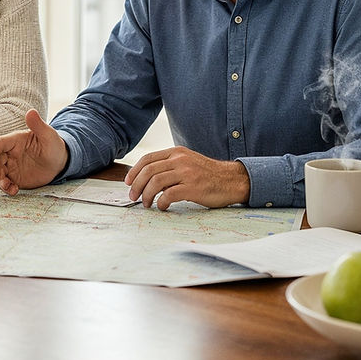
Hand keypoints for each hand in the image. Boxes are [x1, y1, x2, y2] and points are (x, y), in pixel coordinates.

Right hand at [0, 109, 68, 194]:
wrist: (59, 163)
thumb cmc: (54, 145)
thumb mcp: (48, 135)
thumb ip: (38, 125)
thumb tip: (30, 111)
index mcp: (15, 140)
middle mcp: (9, 153)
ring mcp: (10, 166)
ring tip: (8, 187)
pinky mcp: (14, 177)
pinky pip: (5, 183)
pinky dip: (6, 188)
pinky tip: (14, 191)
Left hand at [125, 146, 250, 209]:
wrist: (232, 180)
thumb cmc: (208, 174)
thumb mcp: (187, 162)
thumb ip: (170, 166)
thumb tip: (147, 179)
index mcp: (176, 152)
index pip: (148, 159)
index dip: (134, 171)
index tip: (128, 182)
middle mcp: (180, 160)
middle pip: (149, 171)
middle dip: (136, 185)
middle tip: (133, 196)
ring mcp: (187, 173)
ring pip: (156, 182)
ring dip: (146, 195)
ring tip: (146, 204)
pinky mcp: (193, 187)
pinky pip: (169, 194)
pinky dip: (161, 202)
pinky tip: (162, 207)